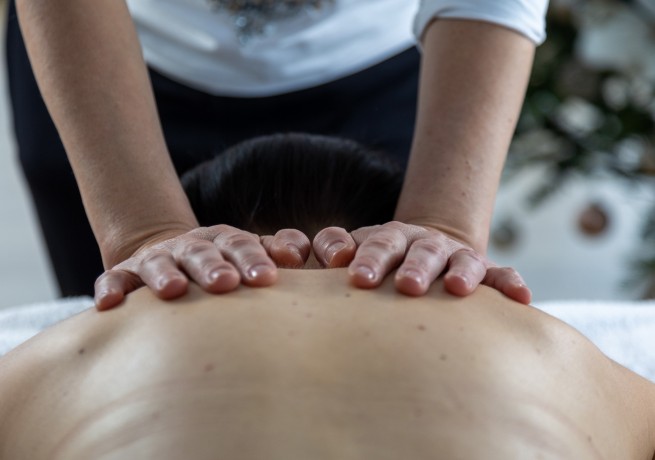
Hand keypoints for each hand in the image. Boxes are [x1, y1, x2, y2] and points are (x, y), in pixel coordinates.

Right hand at [94, 225, 308, 309]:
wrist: (174, 260)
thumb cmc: (224, 267)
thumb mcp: (249, 256)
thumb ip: (276, 251)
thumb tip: (298, 253)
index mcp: (222, 240)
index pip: (239, 244)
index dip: (252, 257)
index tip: (267, 278)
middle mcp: (188, 246)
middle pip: (200, 251)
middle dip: (213, 266)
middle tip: (226, 284)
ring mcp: (154, 259)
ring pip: (158, 262)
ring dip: (165, 275)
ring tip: (174, 290)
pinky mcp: (123, 275)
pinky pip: (114, 279)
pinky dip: (111, 288)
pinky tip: (111, 304)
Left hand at [312, 221, 530, 303]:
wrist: (423, 249)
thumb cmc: (380, 260)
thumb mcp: (357, 250)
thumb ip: (334, 248)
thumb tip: (322, 256)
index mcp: (391, 237)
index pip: (379, 244)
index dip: (370, 259)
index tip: (357, 279)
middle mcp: (424, 243)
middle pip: (420, 251)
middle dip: (414, 267)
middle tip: (407, 287)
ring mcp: (455, 255)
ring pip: (461, 260)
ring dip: (461, 272)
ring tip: (458, 288)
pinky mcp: (483, 270)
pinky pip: (501, 274)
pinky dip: (510, 283)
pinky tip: (522, 298)